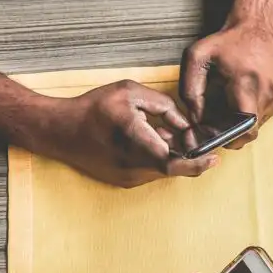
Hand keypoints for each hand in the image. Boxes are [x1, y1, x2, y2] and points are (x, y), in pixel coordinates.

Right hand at [37, 81, 217, 187]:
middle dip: (190, 154)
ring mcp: (127, 176)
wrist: (57, 130)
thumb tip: (185, 123)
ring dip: (173, 155)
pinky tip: (151, 142)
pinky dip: (159, 159)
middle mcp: (131, 163)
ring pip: (163, 170)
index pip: (173, 161)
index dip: (197, 162)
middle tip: (198, 142)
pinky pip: (151, 172)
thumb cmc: (92, 108)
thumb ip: (163, 104)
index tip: (214, 156)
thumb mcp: (129, 92)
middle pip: (173, 167)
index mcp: (132, 138)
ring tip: (163, 134)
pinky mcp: (123, 180)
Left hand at [180, 21, 272, 147]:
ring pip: (255, 127)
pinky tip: (240, 99)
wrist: (256, 30)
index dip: (228, 138)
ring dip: (238, 124)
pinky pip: (262, 119)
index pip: (244, 128)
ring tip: (227, 105)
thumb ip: (190, 89)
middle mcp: (267, 94)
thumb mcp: (196, 57)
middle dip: (229, 133)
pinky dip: (248, 116)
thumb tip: (195, 118)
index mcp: (247, 84)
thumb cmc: (227, 42)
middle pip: (248, 132)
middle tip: (213, 122)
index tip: (212, 135)